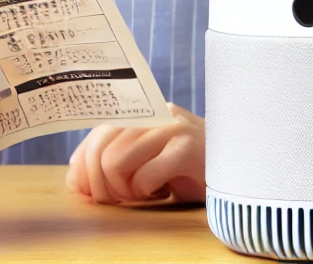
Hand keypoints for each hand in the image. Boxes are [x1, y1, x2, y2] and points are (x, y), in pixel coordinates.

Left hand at [65, 102, 205, 204]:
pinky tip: (160, 193)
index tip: (89, 192)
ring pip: (116, 161)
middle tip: (119, 199)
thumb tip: (74, 178)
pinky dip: (144, 193)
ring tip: (141, 195)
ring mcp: (171, 127)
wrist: (238, 168)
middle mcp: (153, 113)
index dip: (83, 166)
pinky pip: (144, 177)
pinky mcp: (187, 148)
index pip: (96, 133)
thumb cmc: (187, 169)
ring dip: (123, 190)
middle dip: (101, 185)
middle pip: (101, 149)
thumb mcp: (144, 162)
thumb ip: (110, 162)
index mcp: (141, 112)